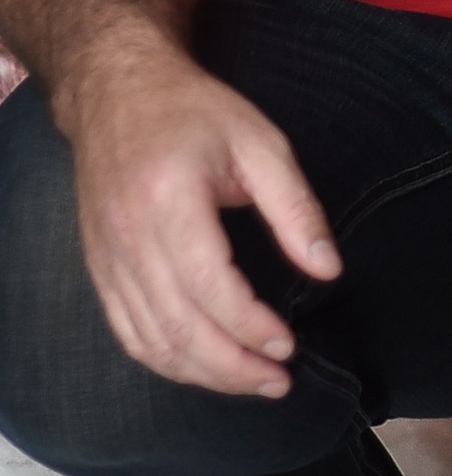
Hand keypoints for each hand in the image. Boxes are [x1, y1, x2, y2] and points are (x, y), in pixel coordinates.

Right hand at [66, 27, 340, 397]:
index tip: (289, 345)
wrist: (117, 92)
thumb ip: (297, 209)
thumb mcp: (262, 144)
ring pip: (148, 339)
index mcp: (168, 202)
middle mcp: (127, 238)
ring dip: (201, 373)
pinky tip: (206, 367)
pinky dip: (166, 359)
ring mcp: (105, 258)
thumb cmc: (197, 114)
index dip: (250, 326)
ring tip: (253, 382)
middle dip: (230, 367)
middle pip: (176, 327)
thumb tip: (329, 269)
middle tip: (279, 380)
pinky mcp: (99, 268)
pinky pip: (127, 331)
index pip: (209, 287)